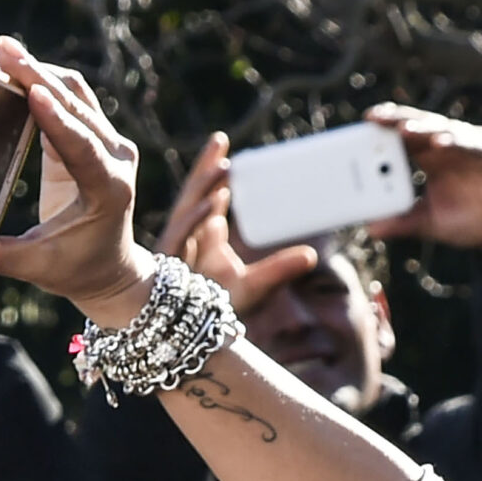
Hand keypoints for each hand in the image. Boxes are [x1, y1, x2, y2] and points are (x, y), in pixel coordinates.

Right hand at [0, 38, 154, 328]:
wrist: (111, 268)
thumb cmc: (75, 269)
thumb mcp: (35, 266)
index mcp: (109, 192)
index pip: (83, 149)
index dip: (57, 119)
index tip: (34, 90)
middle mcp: (117, 161)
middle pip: (76, 108)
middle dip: (37, 76)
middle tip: (2, 49)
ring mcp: (111, 144)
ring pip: (76, 94)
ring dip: (40, 71)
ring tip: (4, 52)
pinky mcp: (97, 136)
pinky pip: (72, 98)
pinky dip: (45, 81)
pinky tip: (16, 69)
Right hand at [155, 131, 322, 315]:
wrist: (194, 341)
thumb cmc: (218, 312)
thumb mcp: (256, 285)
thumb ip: (280, 267)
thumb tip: (312, 254)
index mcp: (202, 238)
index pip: (207, 198)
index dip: (214, 173)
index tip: (227, 150)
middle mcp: (187, 241)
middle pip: (194, 196)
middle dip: (206, 168)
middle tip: (221, 140)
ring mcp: (175, 252)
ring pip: (187, 211)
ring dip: (204, 187)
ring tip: (223, 165)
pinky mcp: (169, 266)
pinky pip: (183, 236)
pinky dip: (198, 219)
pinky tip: (215, 203)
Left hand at [363, 104, 481, 295]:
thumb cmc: (470, 222)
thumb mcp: (431, 224)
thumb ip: (403, 222)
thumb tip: (370, 227)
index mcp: (432, 158)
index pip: (407, 136)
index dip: (387, 126)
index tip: (365, 122)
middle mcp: (452, 146)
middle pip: (422, 126)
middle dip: (399, 120)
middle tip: (376, 117)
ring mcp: (475, 147)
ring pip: (447, 130)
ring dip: (425, 128)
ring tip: (403, 129)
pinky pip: (477, 145)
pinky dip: (459, 142)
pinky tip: (441, 143)